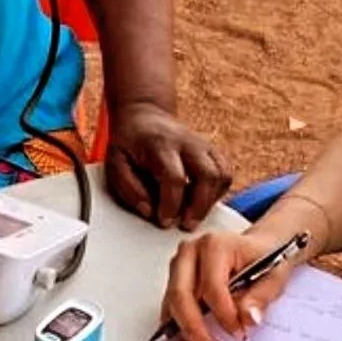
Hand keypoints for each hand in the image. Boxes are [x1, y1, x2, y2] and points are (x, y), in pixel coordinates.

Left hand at [106, 100, 230, 231]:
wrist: (145, 116)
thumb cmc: (129, 143)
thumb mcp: (115, 162)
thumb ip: (128, 188)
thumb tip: (149, 211)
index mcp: (160, 144)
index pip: (174, 177)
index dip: (171, 204)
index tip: (164, 220)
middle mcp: (187, 142)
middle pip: (207, 175)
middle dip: (199, 206)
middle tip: (186, 224)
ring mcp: (203, 145)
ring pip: (222, 175)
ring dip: (211, 201)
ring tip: (193, 214)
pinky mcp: (212, 151)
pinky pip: (226, 174)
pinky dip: (218, 192)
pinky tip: (200, 200)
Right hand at [161, 226, 297, 340]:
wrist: (258, 248)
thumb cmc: (265, 258)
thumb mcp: (274, 276)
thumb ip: (261, 297)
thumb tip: (248, 318)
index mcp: (215, 245)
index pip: (212, 287)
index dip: (224, 315)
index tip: (240, 335)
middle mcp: (190, 252)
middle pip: (181, 296)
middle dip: (196, 330)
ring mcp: (179, 265)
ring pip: (172, 304)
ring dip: (188, 333)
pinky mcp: (175, 279)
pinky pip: (171, 307)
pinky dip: (182, 327)